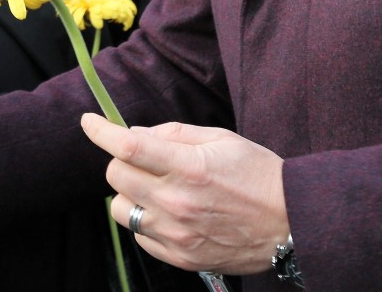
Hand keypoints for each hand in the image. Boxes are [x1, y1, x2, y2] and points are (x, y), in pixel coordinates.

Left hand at [82, 116, 286, 274]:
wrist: (292, 223)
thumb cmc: (259, 175)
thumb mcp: (220, 138)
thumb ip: (173, 134)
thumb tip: (137, 134)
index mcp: (188, 168)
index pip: (127, 147)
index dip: (101, 131)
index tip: (90, 122)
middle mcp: (177, 203)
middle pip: (116, 177)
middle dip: (122, 161)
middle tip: (143, 160)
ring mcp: (177, 235)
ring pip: (122, 209)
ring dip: (131, 194)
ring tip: (158, 190)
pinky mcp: (181, 258)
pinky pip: (141, 236)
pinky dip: (146, 221)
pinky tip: (170, 213)